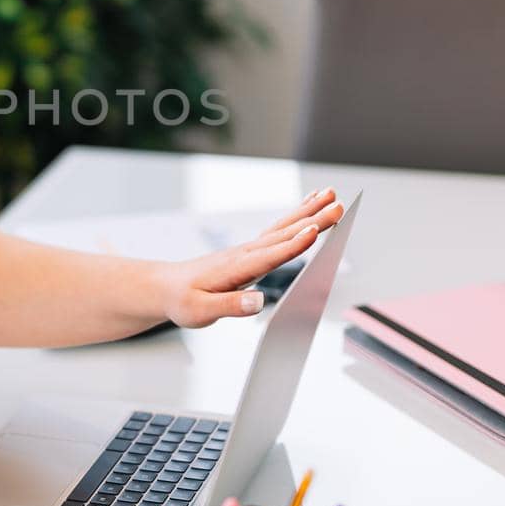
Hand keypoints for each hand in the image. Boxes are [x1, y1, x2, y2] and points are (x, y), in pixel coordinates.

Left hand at [155, 188, 344, 327]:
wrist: (166, 287)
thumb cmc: (183, 300)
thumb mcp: (201, 311)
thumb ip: (231, 306)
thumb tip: (259, 301)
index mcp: (237, 268)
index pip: (270, 255)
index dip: (294, 244)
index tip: (315, 230)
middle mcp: (246, 254)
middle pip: (284, 234)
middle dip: (313, 219)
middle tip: (338, 204)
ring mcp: (249, 250)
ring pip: (283, 227)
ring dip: (308, 211)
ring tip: (330, 194)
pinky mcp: (250, 252)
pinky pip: (278, 230)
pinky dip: (295, 216)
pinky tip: (309, 206)